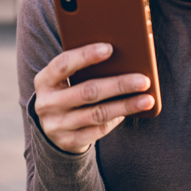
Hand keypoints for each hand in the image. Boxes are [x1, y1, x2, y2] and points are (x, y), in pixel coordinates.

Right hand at [33, 43, 154, 153]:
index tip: (110, 48)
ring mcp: (56, 125)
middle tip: (143, 80)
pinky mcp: (68, 141)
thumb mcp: (65, 78)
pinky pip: (98, 130)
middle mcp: (46, 104)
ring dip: (125, 106)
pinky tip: (131, 111)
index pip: (63, 64)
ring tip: (147, 100)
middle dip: (119, 85)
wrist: (51, 126)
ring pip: (97, 114)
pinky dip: (117, 119)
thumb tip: (121, 55)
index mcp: (44, 80)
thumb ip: (82, 67)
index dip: (86, 55)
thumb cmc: (66, 91)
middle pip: (87, 91)